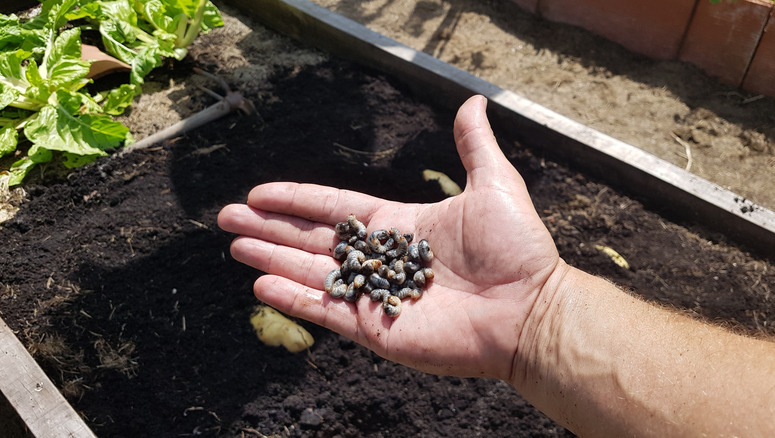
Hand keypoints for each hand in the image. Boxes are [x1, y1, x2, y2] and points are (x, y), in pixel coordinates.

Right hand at [218, 95, 561, 380]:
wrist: (529, 309)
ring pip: (310, 273)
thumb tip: (474, 102)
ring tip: (235, 246)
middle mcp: (379, 259)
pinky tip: (260, 284)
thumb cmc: (516, 249)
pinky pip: (325, 311)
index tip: (260, 194)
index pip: (333, 208)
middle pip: (311, 239)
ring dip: (271, 259)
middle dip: (268, 228)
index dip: (296, 200)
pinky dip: (292, 298)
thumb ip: (473, 146)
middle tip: (226, 219)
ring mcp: (374, 295)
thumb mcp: (493, 184)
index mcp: (397, 225)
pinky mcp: (376, 328)